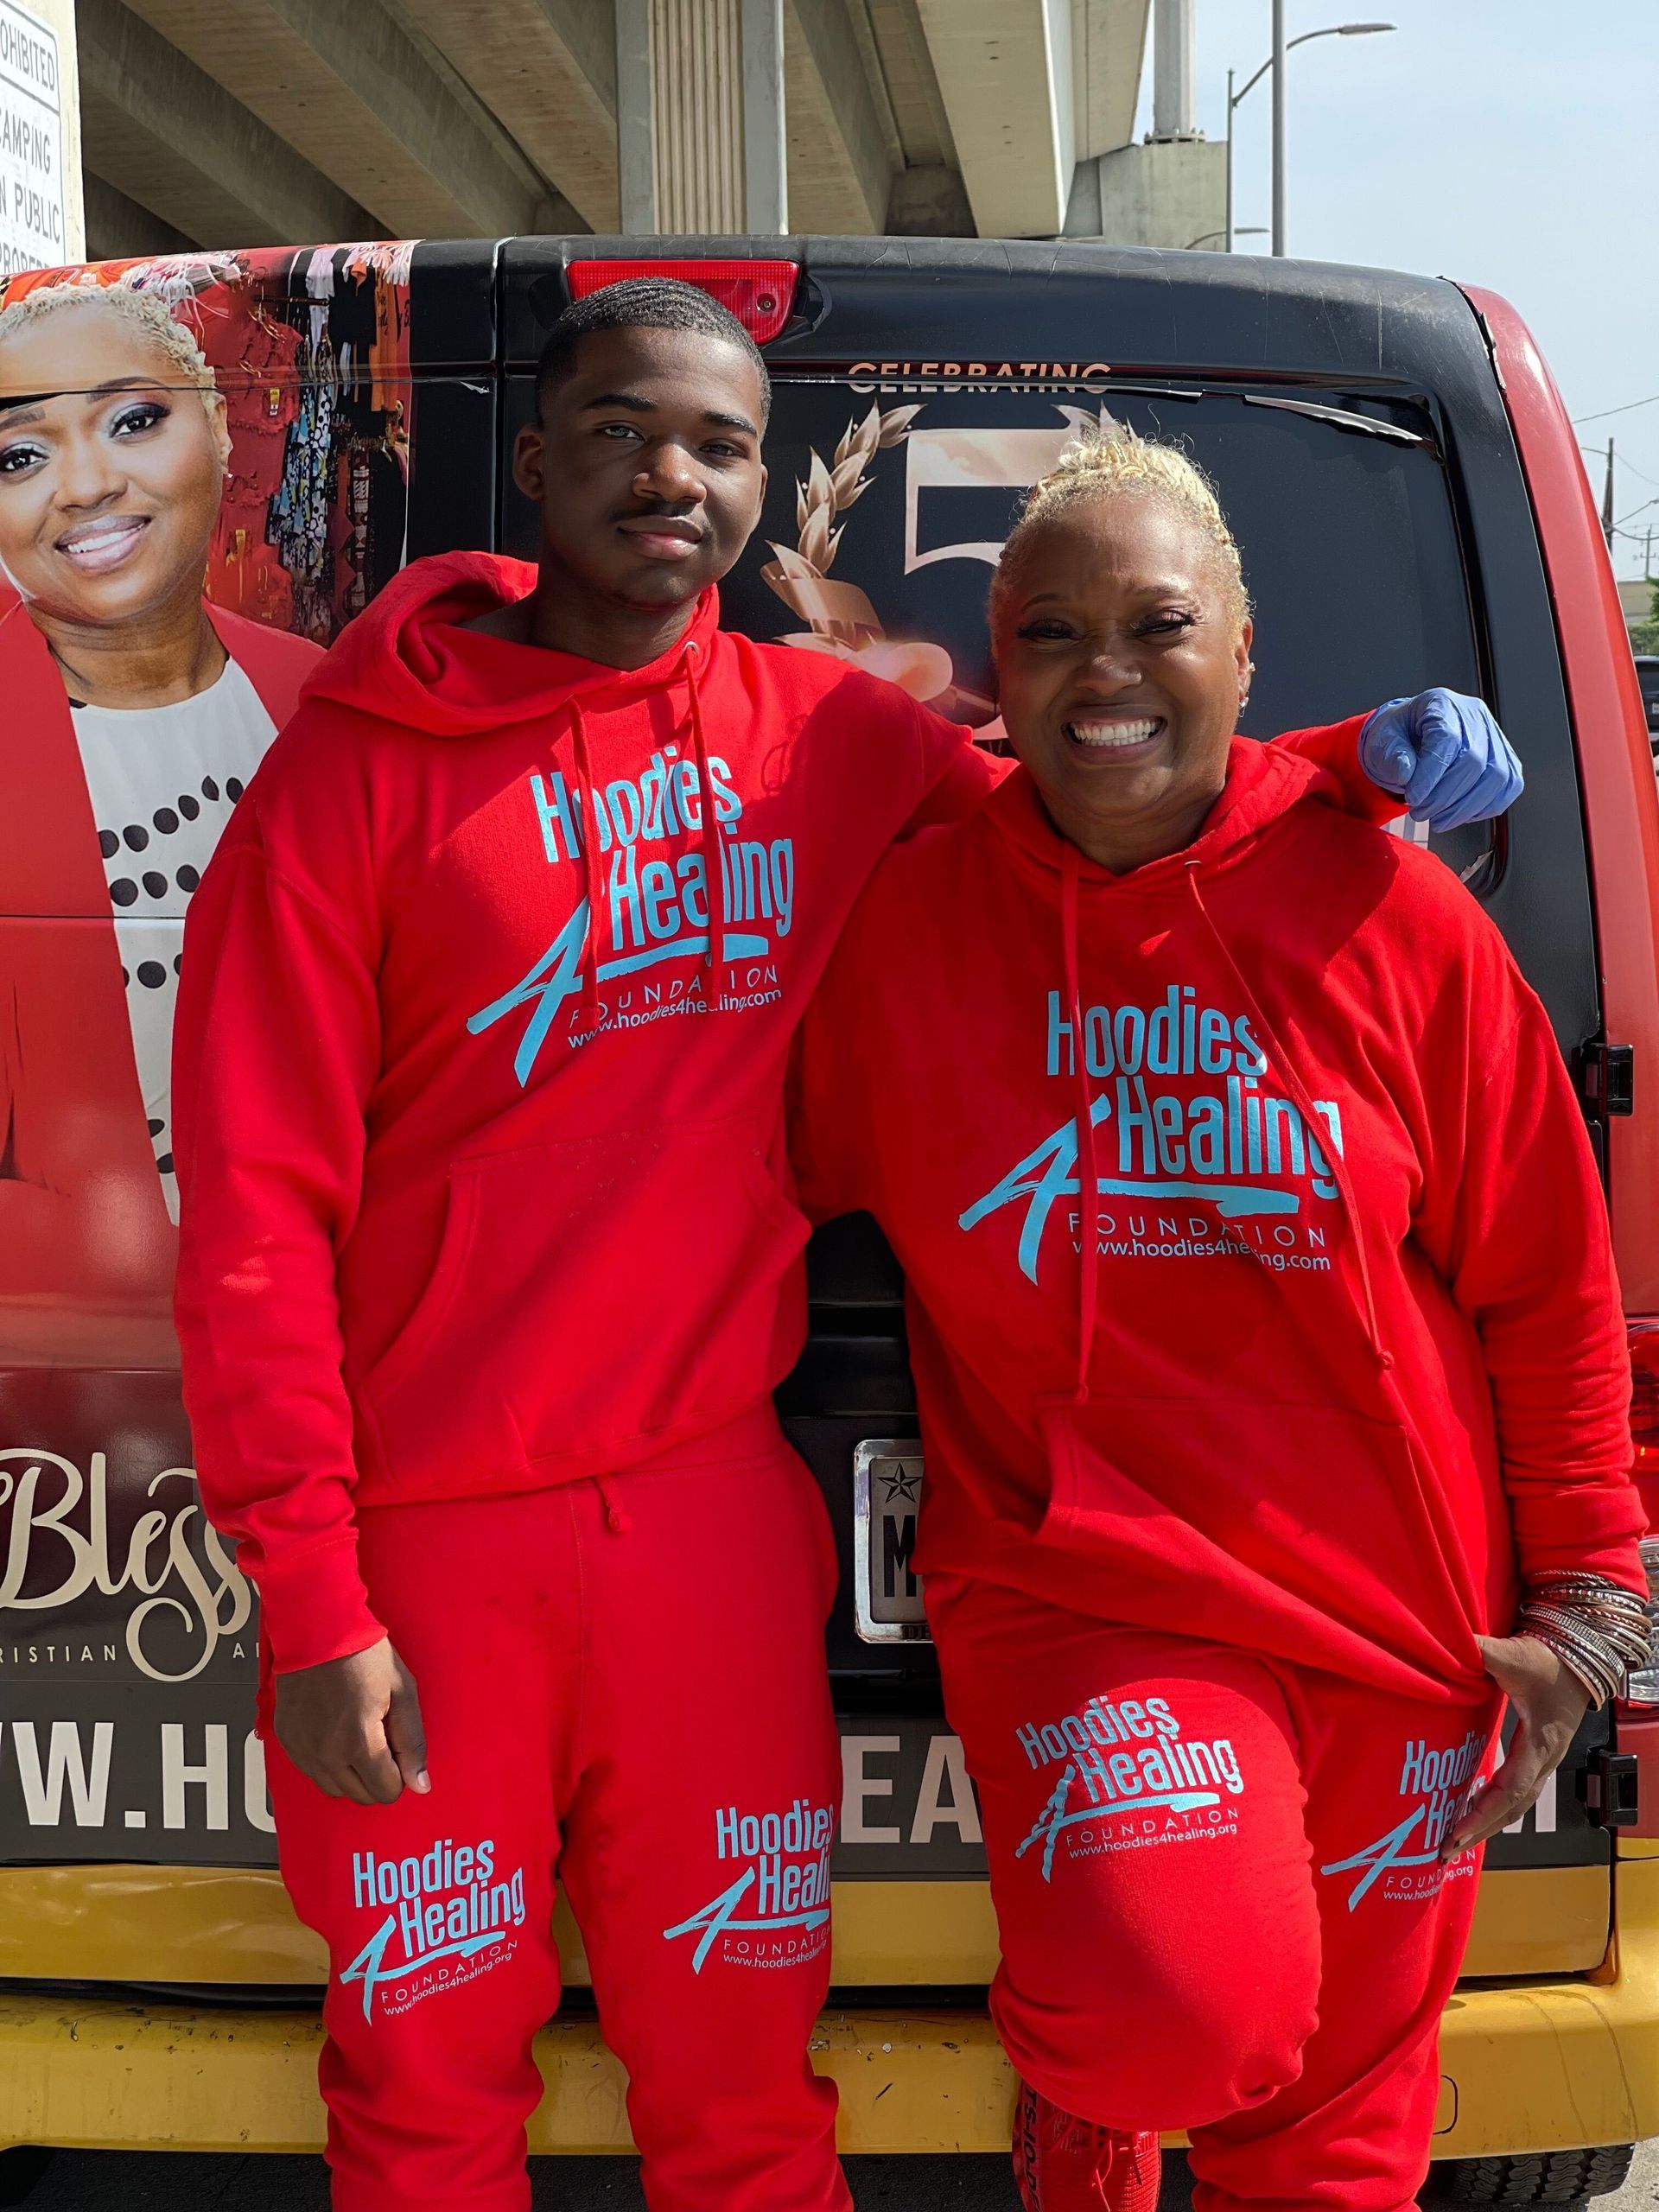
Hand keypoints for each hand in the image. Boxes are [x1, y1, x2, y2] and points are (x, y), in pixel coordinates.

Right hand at [274, 1636, 429, 1806]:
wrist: (317, 1628)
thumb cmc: (363, 1655)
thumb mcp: (403, 1692)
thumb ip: (413, 1743)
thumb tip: (420, 1785)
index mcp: (358, 1743)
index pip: (386, 1791)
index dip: (400, 1773)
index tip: (398, 1748)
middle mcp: (326, 1755)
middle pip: (360, 1796)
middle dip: (378, 1776)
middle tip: (382, 1739)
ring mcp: (302, 1750)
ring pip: (335, 1789)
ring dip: (352, 1773)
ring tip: (359, 1735)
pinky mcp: (287, 1740)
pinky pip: (312, 1771)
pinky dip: (328, 1763)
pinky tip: (337, 1733)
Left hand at [1359, 689, 1522, 831]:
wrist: (1409, 737)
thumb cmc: (1398, 736)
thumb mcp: (1383, 741)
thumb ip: (1392, 756)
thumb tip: (1407, 774)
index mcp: (1442, 704)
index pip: (1448, 740)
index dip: (1431, 775)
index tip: (1414, 798)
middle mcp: (1473, 715)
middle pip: (1474, 762)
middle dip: (1444, 797)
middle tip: (1420, 812)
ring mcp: (1493, 735)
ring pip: (1496, 777)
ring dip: (1465, 807)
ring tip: (1438, 819)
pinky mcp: (1504, 757)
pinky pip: (1509, 785)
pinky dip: (1486, 806)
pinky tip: (1461, 814)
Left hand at [1441, 1634, 1589, 1858]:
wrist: (1579, 1656)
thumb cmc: (1550, 1659)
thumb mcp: (1514, 1654)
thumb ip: (1481, 1651)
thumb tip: (1451, 1646)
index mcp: (1539, 1743)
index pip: (1510, 1789)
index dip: (1483, 1813)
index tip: (1456, 1831)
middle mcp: (1544, 1760)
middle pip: (1512, 1808)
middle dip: (1480, 1831)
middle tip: (1446, 1850)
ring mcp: (1543, 1760)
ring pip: (1516, 1804)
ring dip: (1487, 1823)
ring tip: (1455, 1840)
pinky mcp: (1537, 1755)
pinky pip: (1516, 1791)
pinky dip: (1495, 1807)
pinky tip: (1472, 1811)